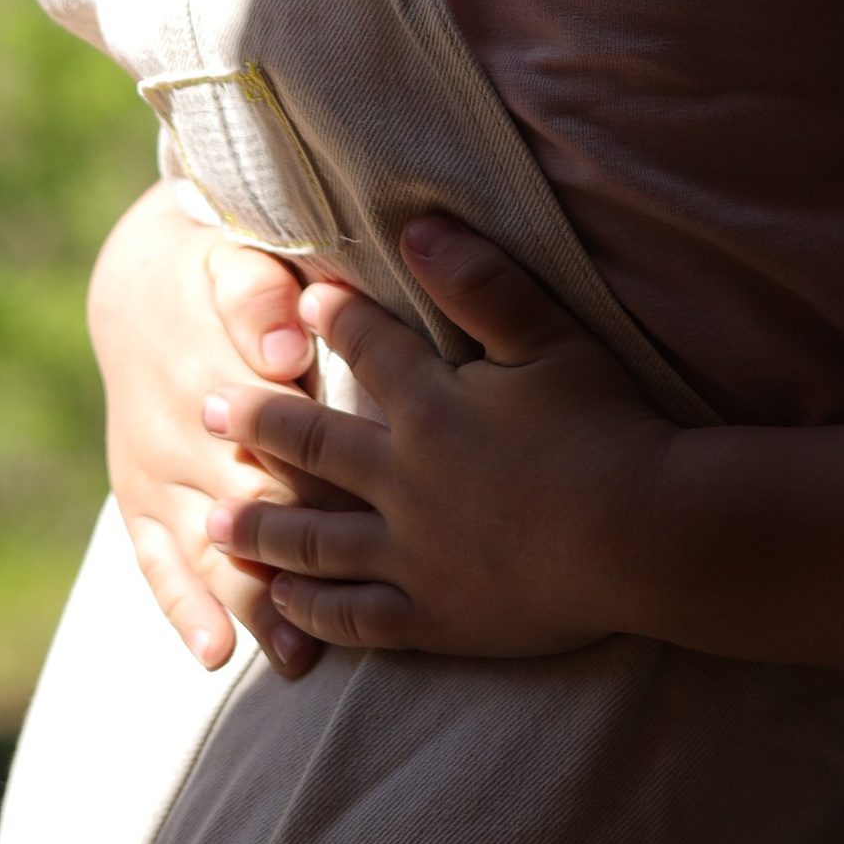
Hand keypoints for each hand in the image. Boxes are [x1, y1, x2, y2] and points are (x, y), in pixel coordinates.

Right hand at [87, 179, 319, 674]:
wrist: (139, 286)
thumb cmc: (219, 269)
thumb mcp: (239, 258)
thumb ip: (261, 299)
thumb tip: (283, 351)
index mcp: (216, 371)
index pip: (282, 441)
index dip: (328, 485)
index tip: (377, 525)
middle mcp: (182, 431)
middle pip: (250, 506)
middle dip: (298, 561)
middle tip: (353, 613)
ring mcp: (156, 472)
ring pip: (208, 547)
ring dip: (250, 602)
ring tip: (297, 655)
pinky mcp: (139, 499)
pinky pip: (155, 560)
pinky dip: (182, 607)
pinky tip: (214, 654)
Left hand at [206, 218, 680, 656]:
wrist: (642, 538)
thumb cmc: (608, 428)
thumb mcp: (551, 338)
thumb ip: (479, 281)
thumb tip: (414, 225)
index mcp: (430, 408)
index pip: (368, 351)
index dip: (334, 320)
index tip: (302, 299)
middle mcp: (404, 482)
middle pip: (313, 449)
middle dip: (255, 424)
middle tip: (201, 410)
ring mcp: (413, 557)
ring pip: (314, 541)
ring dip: (259, 529)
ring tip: (212, 521)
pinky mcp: (435, 618)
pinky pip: (354, 618)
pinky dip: (310, 611)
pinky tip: (280, 605)